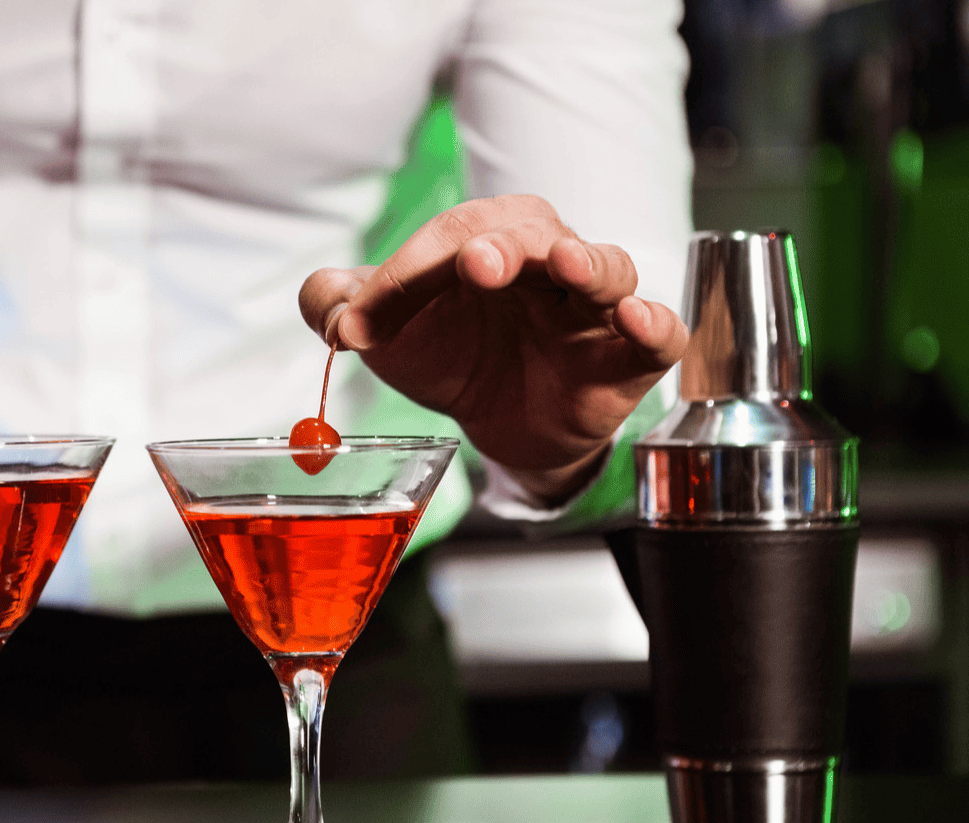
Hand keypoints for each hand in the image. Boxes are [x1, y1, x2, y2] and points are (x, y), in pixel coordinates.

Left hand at [299, 195, 686, 503]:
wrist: (500, 424)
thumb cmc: (450, 356)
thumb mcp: (387, 335)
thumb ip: (342, 308)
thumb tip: (327, 304)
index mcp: (485, 240)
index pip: (451, 236)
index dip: (405, 274)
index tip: (362, 319)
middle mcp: (545, 262)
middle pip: (534, 233)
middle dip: (504, 245)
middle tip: (477, 262)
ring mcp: (592, 308)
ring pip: (607, 267)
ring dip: (589, 264)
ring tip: (566, 264)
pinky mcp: (628, 358)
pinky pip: (659, 332)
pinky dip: (653, 321)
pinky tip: (634, 318)